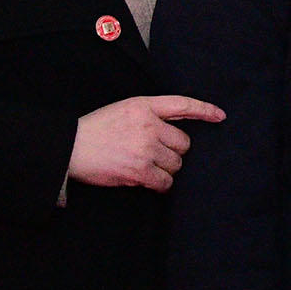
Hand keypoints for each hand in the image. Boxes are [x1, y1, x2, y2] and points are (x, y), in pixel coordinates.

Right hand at [68, 94, 224, 191]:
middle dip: (172, 151)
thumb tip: (176, 128)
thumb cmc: (96, 129)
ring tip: (145, 166)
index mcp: (144, 105)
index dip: (205, 110)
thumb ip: (150, 114)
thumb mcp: (124, 109)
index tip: (220, 116)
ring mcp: (145, 148)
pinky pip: (165, 182)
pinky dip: (160, 184)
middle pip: (183, 144)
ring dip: (165, 169)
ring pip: (176, 164)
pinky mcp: (139, 170)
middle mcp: (149, 125)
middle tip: (153, 154)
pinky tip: (149, 180)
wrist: (71, 147)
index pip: (182, 105)